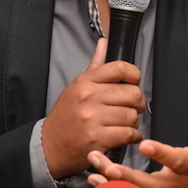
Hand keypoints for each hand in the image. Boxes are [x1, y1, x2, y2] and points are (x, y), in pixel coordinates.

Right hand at [42, 38, 146, 178]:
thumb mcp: (77, 86)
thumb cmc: (66, 115)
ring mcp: (92, 118)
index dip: (134, 75)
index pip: (120, 68)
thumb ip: (95, 65)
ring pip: (132, 115)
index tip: (134, 83)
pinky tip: (128, 136)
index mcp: (86, 82)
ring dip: (134, 122)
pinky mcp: (97, 138)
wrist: (50, 145)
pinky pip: (128, 134)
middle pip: (132, 93)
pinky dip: (133, 136)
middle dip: (138, 103)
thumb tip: (104, 43)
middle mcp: (89, 97)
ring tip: (126, 123)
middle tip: (133, 107)